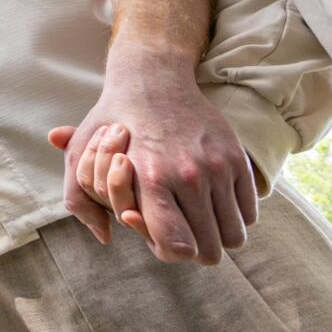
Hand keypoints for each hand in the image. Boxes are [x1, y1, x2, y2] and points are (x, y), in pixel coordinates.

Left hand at [49, 43, 255, 265]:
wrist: (153, 80)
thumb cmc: (114, 124)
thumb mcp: (83, 156)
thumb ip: (81, 201)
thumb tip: (106, 238)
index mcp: (151, 178)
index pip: (177, 248)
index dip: (168, 251)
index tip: (160, 236)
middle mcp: (188, 175)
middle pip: (209, 251)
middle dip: (194, 248)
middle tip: (180, 228)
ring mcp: (218, 167)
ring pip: (233, 236)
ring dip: (217, 234)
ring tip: (198, 217)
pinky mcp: (237, 158)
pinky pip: (249, 213)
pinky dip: (235, 216)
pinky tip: (213, 202)